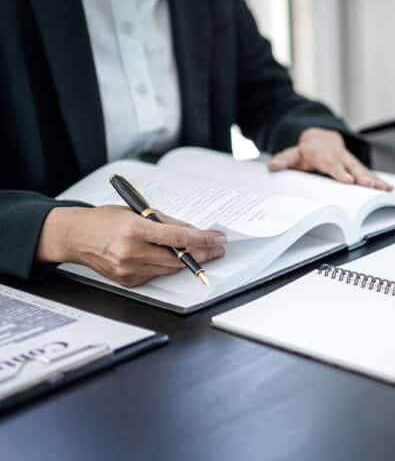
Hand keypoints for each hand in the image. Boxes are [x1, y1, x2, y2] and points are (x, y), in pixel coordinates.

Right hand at [37, 205, 226, 286]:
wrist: (76, 236)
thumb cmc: (105, 221)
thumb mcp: (137, 212)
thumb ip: (167, 223)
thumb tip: (194, 232)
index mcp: (135, 229)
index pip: (179, 239)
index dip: (203, 240)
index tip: (218, 238)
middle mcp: (131, 252)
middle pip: (179, 258)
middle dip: (203, 253)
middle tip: (219, 248)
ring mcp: (129, 269)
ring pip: (170, 269)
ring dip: (190, 261)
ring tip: (205, 252)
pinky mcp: (128, 281)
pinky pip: (157, 275)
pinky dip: (167, 266)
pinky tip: (174, 258)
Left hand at [267, 128, 391, 189]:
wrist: (321, 139)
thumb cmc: (307, 151)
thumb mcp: (292, 154)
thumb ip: (283, 160)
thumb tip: (272, 166)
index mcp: (324, 154)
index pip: (332, 164)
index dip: (339, 172)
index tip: (347, 180)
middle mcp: (340, 157)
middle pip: (352, 168)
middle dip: (362, 178)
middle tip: (371, 186)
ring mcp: (350, 162)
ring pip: (363, 171)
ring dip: (374, 180)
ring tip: (385, 189)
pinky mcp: (357, 168)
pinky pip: (369, 175)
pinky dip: (379, 181)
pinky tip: (389, 189)